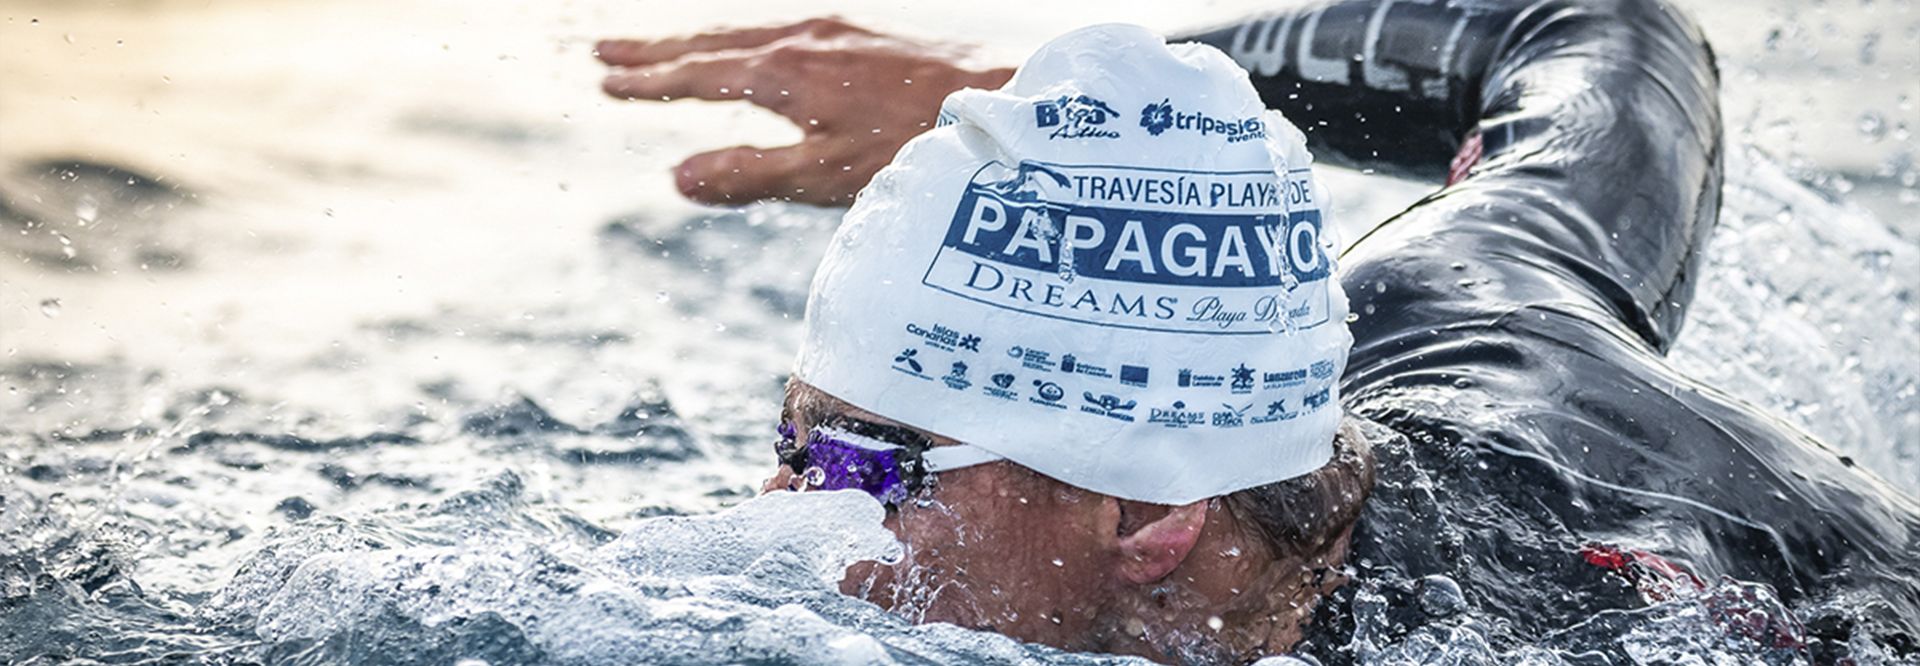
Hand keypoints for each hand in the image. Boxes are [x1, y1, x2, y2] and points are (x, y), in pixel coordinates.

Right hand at [597, 18, 1012, 205]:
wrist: (993, 100)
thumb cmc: (912, 147)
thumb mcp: (824, 175)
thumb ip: (749, 175)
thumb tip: (676, 177)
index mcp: (782, 72)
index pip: (698, 75)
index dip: (650, 81)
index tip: (607, 83)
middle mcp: (802, 40)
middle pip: (711, 42)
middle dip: (657, 50)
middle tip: (605, 54)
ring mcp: (833, 32)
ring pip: (746, 32)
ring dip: (696, 41)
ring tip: (660, 50)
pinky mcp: (861, 35)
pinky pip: (779, 29)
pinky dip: (742, 39)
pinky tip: (749, 50)